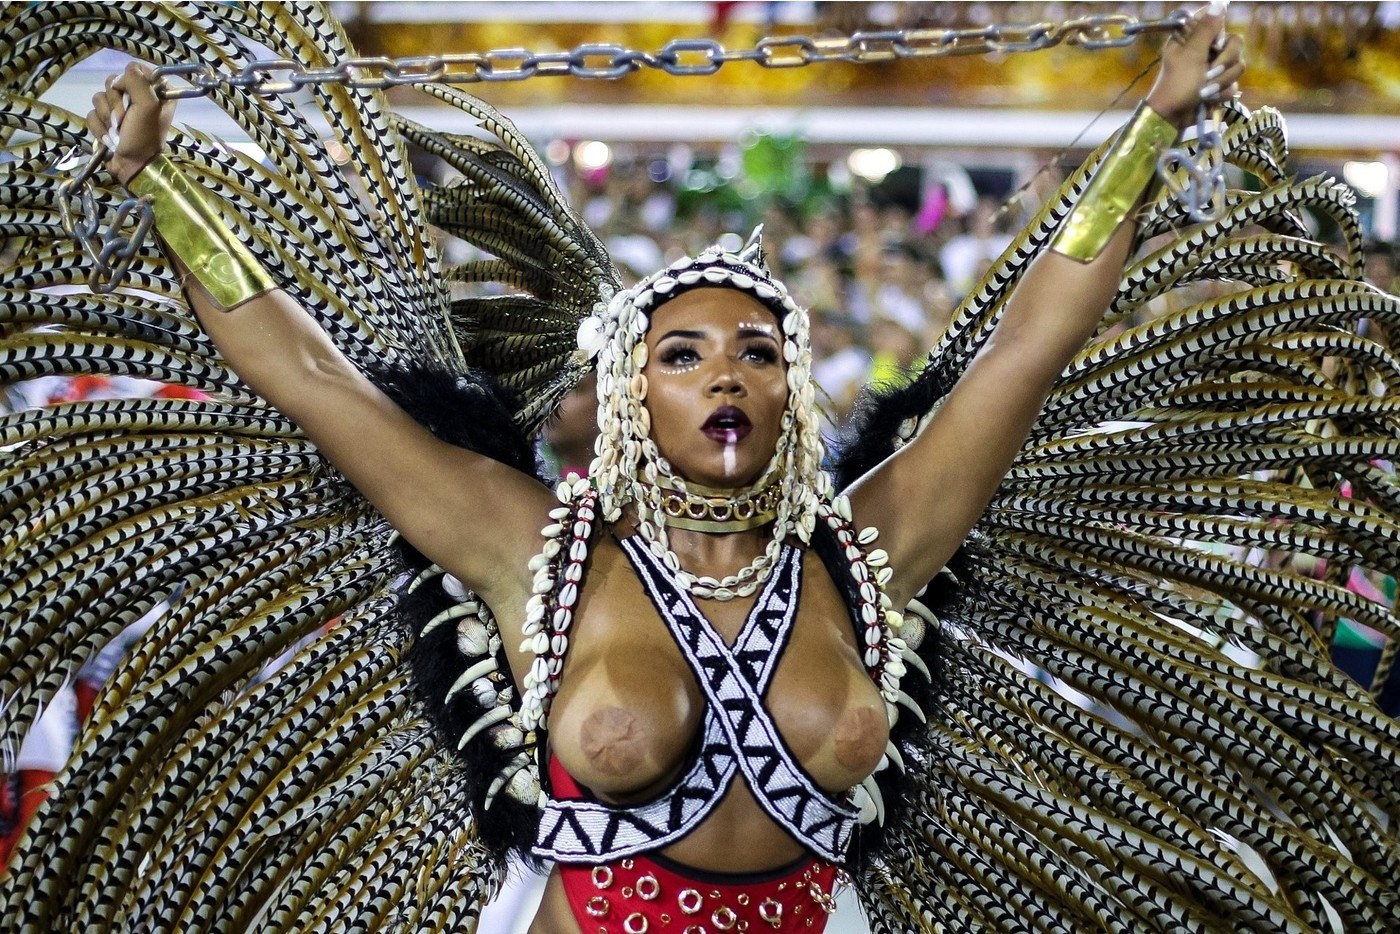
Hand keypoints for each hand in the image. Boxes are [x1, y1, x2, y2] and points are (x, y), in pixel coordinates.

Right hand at [85, 61, 175, 186]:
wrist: (131, 165)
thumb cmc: (144, 136)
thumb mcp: (148, 106)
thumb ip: (138, 81)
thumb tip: (120, 76)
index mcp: (155, 91)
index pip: (134, 68)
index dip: (128, 81)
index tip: (132, 97)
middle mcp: (138, 97)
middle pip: (112, 82)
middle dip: (115, 103)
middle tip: (124, 119)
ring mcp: (120, 109)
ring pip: (99, 97)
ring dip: (107, 117)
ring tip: (117, 131)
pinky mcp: (106, 120)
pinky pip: (92, 113)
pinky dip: (98, 127)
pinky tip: (109, 138)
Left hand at [1146, 3, 1244, 127]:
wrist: (1175, 118)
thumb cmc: (1177, 85)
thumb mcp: (1192, 55)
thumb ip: (1207, 29)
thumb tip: (1219, 2)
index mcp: (1191, 37)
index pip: (1215, 19)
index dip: (1219, 31)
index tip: (1214, 44)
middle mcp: (1204, 49)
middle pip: (1235, 42)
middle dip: (1225, 61)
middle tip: (1209, 73)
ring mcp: (1213, 67)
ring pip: (1238, 64)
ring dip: (1222, 80)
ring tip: (1205, 91)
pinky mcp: (1219, 84)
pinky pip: (1234, 82)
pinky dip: (1222, 92)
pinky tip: (1209, 99)